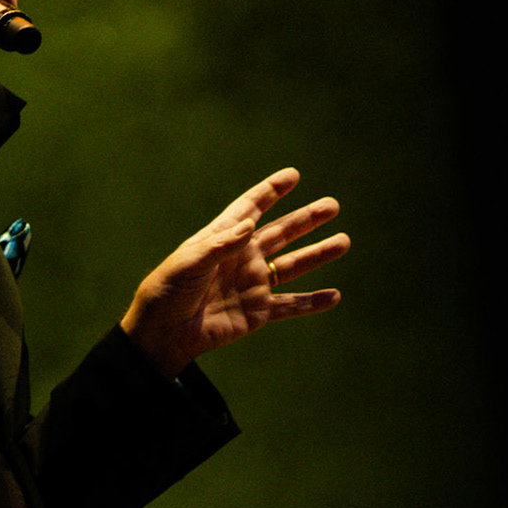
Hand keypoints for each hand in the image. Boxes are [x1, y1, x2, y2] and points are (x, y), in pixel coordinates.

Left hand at [119, 168, 346, 375]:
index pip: (250, 209)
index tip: (292, 175)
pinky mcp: (257, 312)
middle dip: (306, 219)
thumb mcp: (188, 262)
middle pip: (281, 233)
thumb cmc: (168, 291)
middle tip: (332, 204)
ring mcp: (252, 284)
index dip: (270, 191)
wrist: (163, 332)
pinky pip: (290, 306)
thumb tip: (250, 225)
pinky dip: (312, 303)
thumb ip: (221, 245)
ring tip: (344, 241)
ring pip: (292, 266)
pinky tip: (334, 296)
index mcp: (222, 239)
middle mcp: (242, 258)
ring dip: (318, 254)